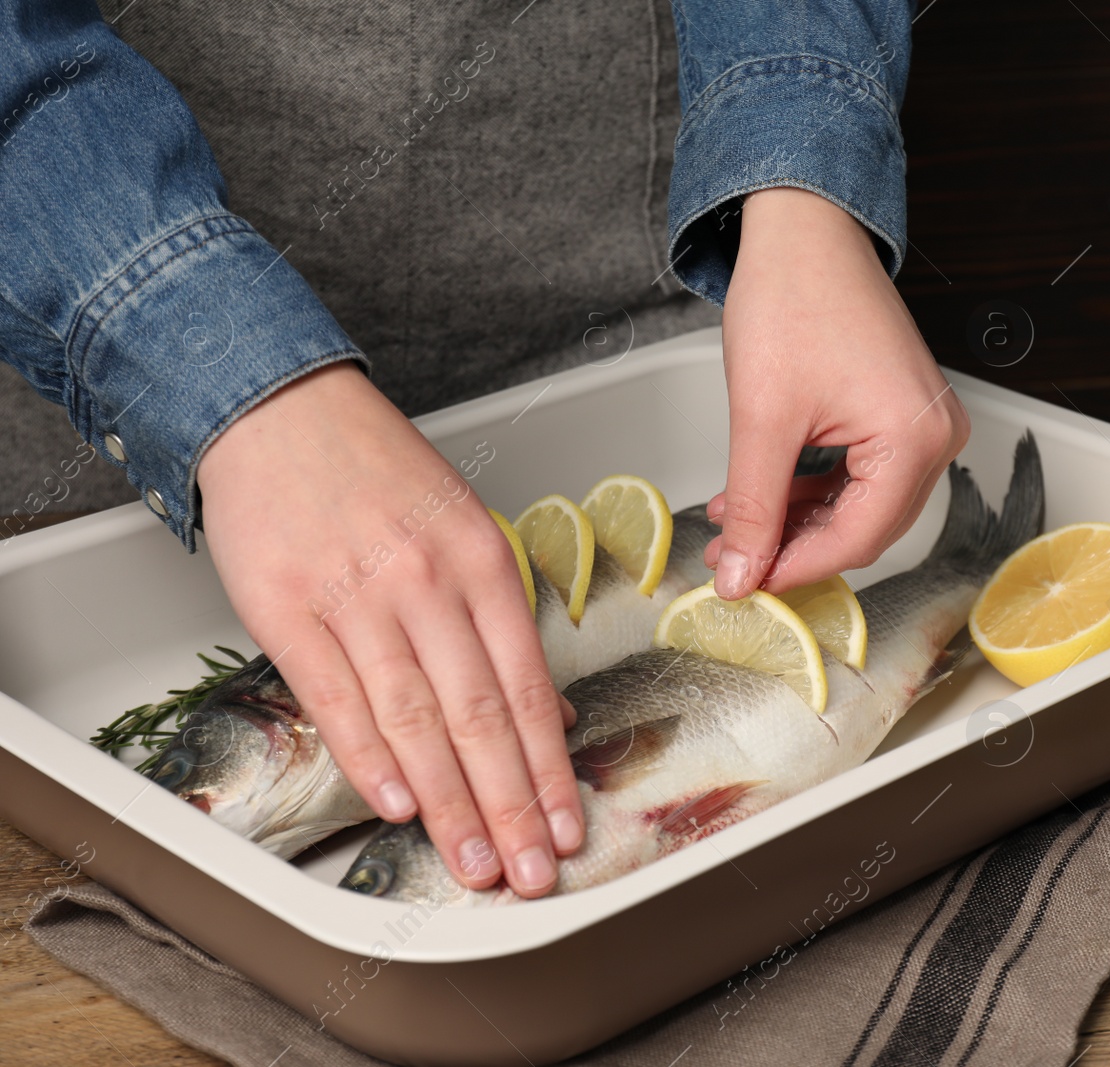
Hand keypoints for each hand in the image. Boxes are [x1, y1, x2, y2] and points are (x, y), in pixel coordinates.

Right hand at [197, 362, 582, 896]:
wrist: (283, 412)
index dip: (549, 770)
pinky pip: (334, 697)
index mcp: (483, 562)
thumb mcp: (466, 531)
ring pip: (415, 719)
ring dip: (449, 802)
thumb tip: (550, 715)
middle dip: (511, 805)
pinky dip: (369, 757)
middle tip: (530, 871)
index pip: (528, 689)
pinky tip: (398, 805)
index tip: (566, 826)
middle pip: (480, 716)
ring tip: (474, 861)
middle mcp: (428, 583)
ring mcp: (357, 596)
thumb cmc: (380, 474)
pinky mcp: (288, 608)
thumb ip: (504, 625)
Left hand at [706, 187, 969, 596]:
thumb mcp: (762, 419)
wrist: (803, 229)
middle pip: (865, 529)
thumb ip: (754, 507)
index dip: (794, 567)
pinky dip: (813, 490)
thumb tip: (741, 575)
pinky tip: (764, 492)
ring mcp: (924, 424)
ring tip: (738, 525)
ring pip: (860, 507)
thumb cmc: (794, 298)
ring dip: (799, 520)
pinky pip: (862, 475)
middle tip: (735, 559)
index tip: (744, 583)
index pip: (857, 539)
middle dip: (795, 547)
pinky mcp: (902, 413)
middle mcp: (936, 437)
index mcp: (915, 440)